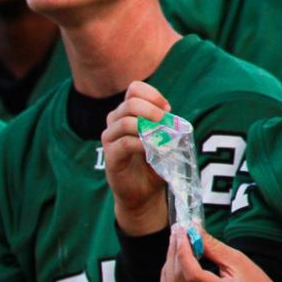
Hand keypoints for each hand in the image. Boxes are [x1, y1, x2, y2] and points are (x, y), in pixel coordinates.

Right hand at [101, 81, 171, 234]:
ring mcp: (110, 139)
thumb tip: (171, 121)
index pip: (134, 89)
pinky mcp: (110, 157)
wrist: (145, 191)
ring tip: (161, 137)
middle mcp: (115, 122)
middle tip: (165, 121)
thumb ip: (167, 127)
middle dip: (151, 109)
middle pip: (129, 103)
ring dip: (147, 127)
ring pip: (124, 121)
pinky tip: (152, 149)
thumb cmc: (155, 161)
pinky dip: (141, 144)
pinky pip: (123, 143)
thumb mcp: (165, 139)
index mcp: (128, 112)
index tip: (167, 109)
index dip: (152, 94)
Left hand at [160, 227, 281, 281]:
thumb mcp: (240, 262)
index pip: (193, 274)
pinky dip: (168, 280)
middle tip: (177, 234)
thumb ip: (214, 248)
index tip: (181, 232)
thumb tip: (194, 230)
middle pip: (178, 281)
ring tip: (175, 247)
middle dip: (174, 254)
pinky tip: (174, 266)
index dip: (182, 251)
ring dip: (168, 266)